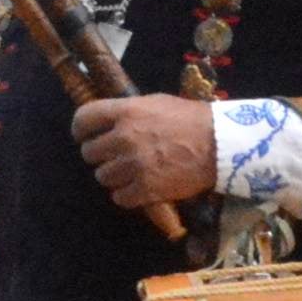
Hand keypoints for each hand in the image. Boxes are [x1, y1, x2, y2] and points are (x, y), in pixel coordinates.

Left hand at [73, 91, 220, 213]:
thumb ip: (130, 112)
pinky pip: (119, 197)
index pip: (84, 118)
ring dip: (114, 176)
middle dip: (100, 155)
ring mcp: (134, 165)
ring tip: (131, 172)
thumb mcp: (157, 103)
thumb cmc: (192, 119)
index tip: (84, 135)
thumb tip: (109, 120)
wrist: (221, 145)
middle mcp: (124, 138)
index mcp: (126, 112)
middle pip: (89, 152)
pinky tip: (139, 188)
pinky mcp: (146, 189)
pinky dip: (127, 195)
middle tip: (115, 156)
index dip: (80, 129)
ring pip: (102, 177)